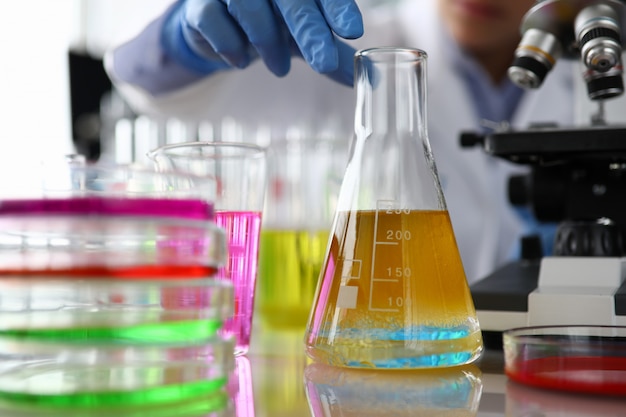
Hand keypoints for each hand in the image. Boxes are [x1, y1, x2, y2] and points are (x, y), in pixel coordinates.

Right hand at [161, 0, 362, 84]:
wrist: (218, 26)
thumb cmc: (269, 25)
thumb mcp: (303, 39)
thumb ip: (333, 53)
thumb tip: (371, 76)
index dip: (337, 7)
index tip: (353, 31)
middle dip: (309, 30)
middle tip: (323, 63)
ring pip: (248, 4)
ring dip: (267, 41)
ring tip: (280, 68)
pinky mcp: (200, 5)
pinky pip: (212, 19)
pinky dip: (229, 44)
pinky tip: (240, 61)